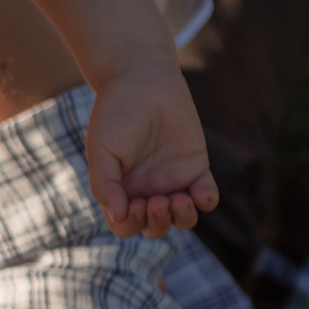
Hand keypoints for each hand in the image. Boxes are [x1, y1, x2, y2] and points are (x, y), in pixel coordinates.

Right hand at [83, 66, 219, 238]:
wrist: (143, 80)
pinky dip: (205, 201)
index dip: (131, 223)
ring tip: (179, 199)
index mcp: (120, 190)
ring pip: (182, 219)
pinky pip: (206, 197)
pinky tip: (198, 192)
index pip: (125, 225)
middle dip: (157, 223)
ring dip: (182, 218)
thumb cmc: (115, 113)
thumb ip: (105, 185)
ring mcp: (172, 181)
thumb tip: (119, 216)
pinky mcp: (196, 168)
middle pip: (154, 228)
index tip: (134, 203)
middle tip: (157, 200)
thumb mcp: (102, 149)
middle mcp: (146, 190)